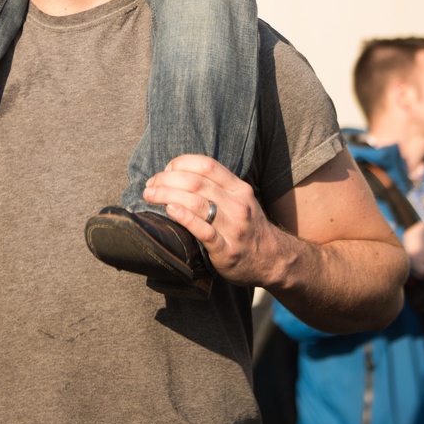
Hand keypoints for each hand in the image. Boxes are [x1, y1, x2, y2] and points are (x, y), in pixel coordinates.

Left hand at [144, 154, 284, 287]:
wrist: (273, 260)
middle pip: (196, 183)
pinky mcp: (226, 251)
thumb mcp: (240, 200)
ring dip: (168, 195)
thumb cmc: (248, 227)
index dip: (181, 163)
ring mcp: (233, 228)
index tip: (166, 169)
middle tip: (149, 185)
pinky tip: (170, 211)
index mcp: (239, 189)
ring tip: (150, 195)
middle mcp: (237, 205)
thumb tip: (177, 174)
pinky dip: (185, 218)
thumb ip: (216, 187)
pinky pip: (204, 232)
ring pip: (197, 203)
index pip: (207, 166)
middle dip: (167, 180)